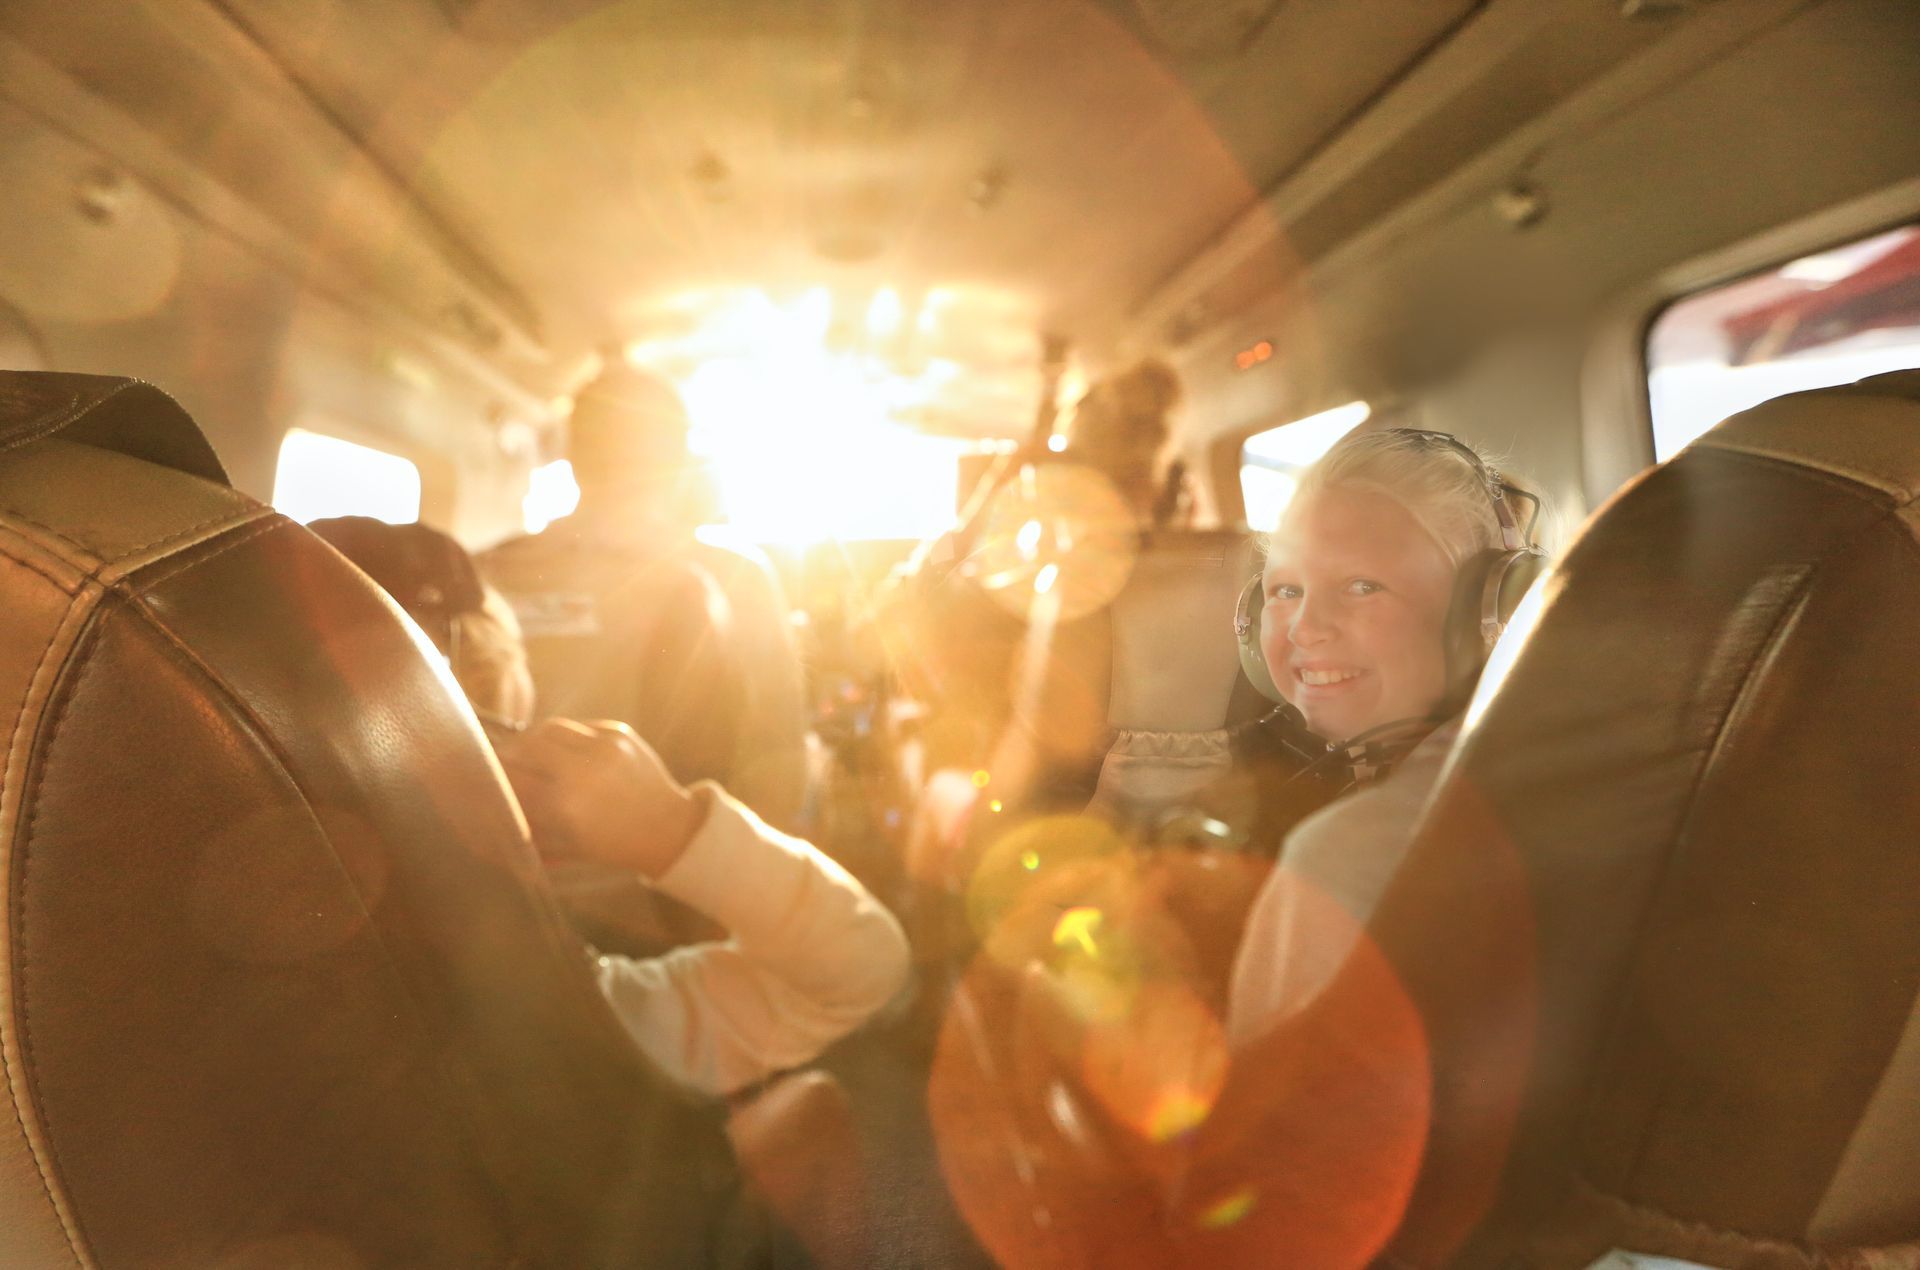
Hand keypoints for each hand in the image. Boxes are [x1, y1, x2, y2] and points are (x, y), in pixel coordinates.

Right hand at [497, 718, 704, 878]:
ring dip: (531, 738)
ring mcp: (604, 747)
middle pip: (525, 746)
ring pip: (549, 728)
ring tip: (525, 750)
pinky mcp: (620, 733)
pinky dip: (563, 736)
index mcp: (566, 806)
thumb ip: (522, 829)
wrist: (667, 828)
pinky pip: (578, 726)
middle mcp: (583, 772)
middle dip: (507, 753)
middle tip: (498, 759)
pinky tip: (559, 748)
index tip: (479, 779)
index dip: (491, 777)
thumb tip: (480, 825)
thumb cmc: (609, 844)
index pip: (512, 780)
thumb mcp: (562, 846)